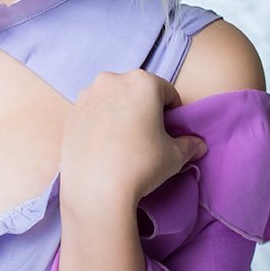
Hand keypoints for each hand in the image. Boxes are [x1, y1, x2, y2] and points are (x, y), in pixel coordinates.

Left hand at [59, 70, 207, 214]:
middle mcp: (111, 80)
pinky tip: (104, 146)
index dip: (173, 111)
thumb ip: (189, 144)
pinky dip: (100, 123)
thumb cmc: (141, 165)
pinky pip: (93, 114)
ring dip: (120, 113)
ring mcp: (87, 96)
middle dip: (144, 108)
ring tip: (124, 142)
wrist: (96, 190)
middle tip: (148, 135)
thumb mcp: (175, 156)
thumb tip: (198, 145)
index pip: (166, 91)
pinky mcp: (70, 114)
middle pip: (136, 91)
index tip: (171, 130)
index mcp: (142, 82)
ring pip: (111, 100)